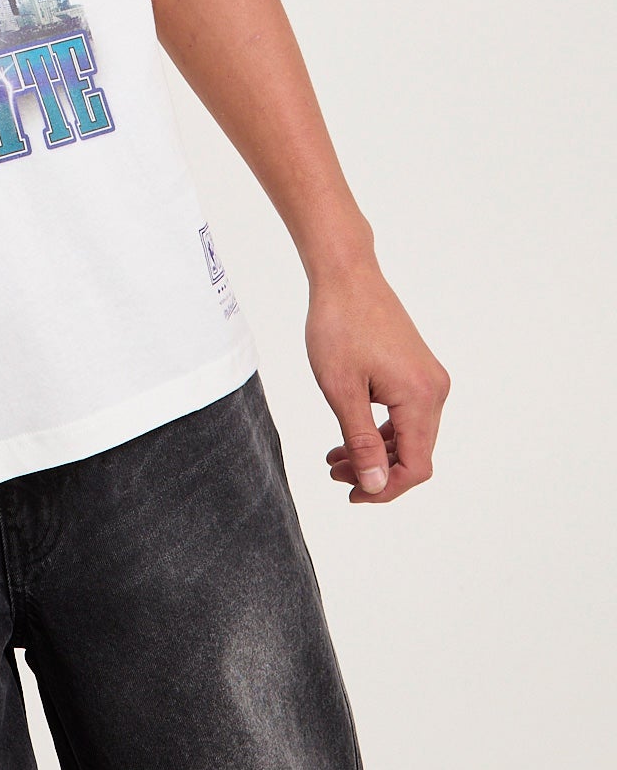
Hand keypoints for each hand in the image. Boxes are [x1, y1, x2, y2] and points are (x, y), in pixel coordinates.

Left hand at [306, 257, 450, 504]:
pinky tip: (349, 434)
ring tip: (335, 458)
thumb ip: (360, 442)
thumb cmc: (339, 325)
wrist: (346, 275)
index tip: (352, 494)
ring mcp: (428, 378)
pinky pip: (404, 413)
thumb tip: (374, 485)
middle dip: (376, 470)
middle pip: (414, 453)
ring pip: (408, 435)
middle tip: (334, 473)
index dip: (386, 488)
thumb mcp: (341, 389)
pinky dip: (379, 429)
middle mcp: (434, 390)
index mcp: (421, 397)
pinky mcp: (416, 369)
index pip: (415, 466)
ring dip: (375, 451)